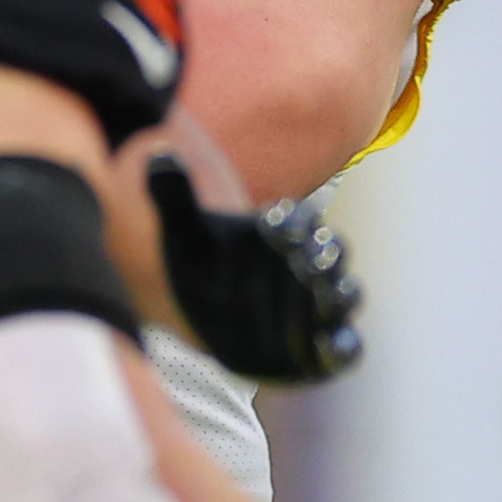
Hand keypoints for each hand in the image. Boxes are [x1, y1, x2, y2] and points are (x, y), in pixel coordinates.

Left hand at [148, 151, 364, 385]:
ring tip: (326, 295)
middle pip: (331, 254)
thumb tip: (156, 154)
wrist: (207, 315)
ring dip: (339, 294)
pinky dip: (344, 347)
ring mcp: (320, 306)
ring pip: (345, 294)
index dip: (291, 221)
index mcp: (283, 233)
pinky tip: (330, 347)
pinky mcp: (321, 346)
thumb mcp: (183, 231)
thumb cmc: (202, 265)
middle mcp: (310, 267)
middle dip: (323, 256)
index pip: (300, 220)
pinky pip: (344, 346)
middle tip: (307, 258)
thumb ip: (175, 197)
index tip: (271, 221)